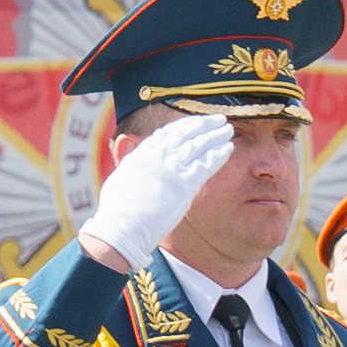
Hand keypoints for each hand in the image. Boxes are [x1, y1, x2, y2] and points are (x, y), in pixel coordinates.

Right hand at [81, 112, 238, 265]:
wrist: (122, 227)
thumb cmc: (118, 210)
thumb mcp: (120, 177)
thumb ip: (129, 161)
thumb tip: (126, 149)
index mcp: (141, 153)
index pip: (166, 133)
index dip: (183, 126)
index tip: (195, 122)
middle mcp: (157, 156)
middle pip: (185, 132)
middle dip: (203, 124)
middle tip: (217, 119)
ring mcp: (171, 168)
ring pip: (198, 144)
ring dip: (215, 135)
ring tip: (227, 129)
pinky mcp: (184, 184)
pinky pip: (206, 164)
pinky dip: (218, 154)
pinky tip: (228, 148)